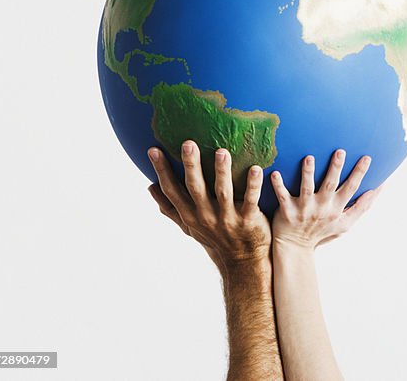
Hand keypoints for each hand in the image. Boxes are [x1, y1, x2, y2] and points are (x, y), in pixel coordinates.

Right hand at [147, 140, 270, 268]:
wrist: (242, 262)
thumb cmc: (215, 239)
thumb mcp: (189, 226)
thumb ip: (171, 208)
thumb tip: (150, 187)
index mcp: (190, 214)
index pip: (172, 191)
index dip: (162, 171)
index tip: (153, 150)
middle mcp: (205, 216)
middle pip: (195, 188)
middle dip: (191, 166)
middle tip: (188, 143)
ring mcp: (227, 218)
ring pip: (223, 192)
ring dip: (222, 172)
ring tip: (222, 151)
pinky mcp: (248, 220)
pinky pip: (251, 200)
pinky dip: (253, 185)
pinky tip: (255, 168)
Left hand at [270, 149, 380, 251]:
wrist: (295, 248)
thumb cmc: (322, 232)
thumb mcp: (345, 223)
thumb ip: (362, 206)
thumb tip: (380, 188)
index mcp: (336, 208)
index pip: (351, 188)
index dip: (359, 173)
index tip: (367, 158)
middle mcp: (321, 207)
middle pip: (330, 185)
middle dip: (335, 168)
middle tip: (340, 151)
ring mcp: (304, 209)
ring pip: (306, 188)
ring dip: (308, 173)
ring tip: (309, 158)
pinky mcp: (287, 211)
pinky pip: (282, 196)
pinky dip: (278, 185)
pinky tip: (275, 173)